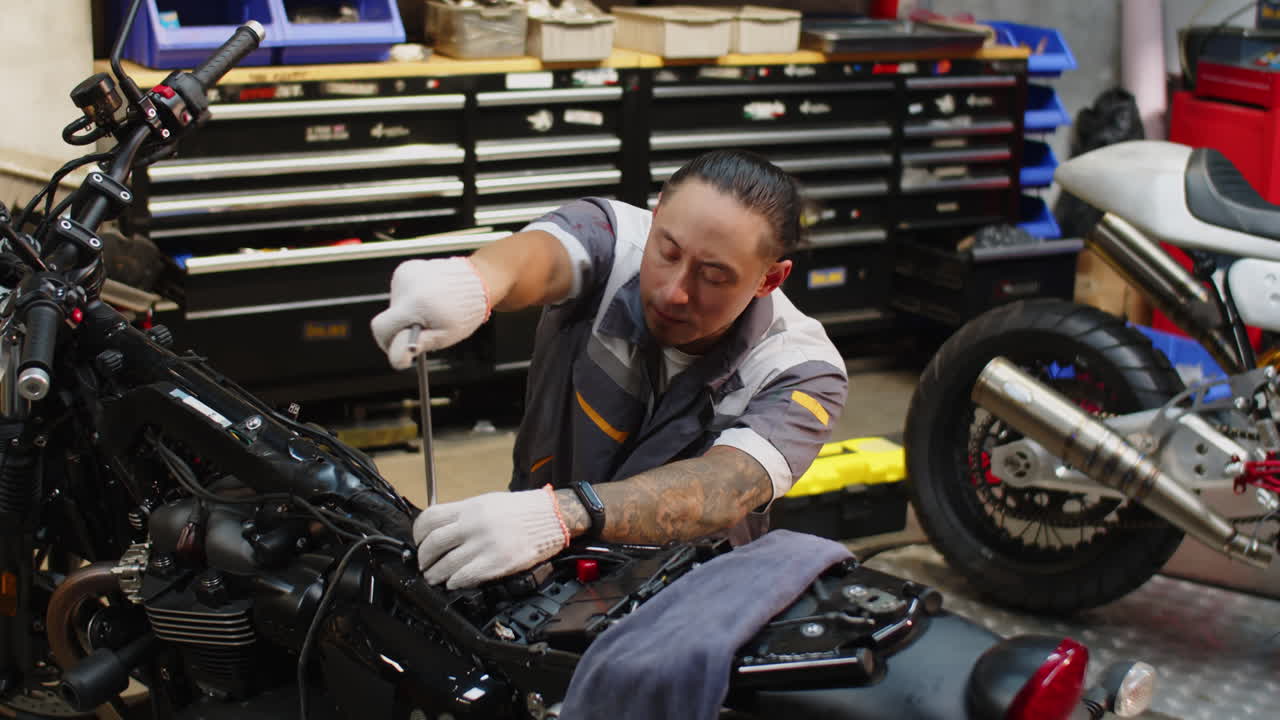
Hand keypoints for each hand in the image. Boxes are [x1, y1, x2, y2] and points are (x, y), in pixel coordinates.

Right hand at [370, 257, 489, 369]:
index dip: (387, 342)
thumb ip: (417, 345)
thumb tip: (397, 357)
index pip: (381, 327)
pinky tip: (427, 299)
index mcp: (414, 302)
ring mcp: (405, 274)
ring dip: (407, 313)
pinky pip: (400, 293)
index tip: (399, 348)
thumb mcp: (444, 335)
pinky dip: (409, 300)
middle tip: (423, 329)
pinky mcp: (406, 268)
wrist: (478, 281)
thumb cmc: (464, 310)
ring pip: (394, 306)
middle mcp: (406, 284)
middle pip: (388, 317)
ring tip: (430, 310)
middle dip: (401, 328)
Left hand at [414, 487, 568, 589]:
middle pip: (433, 544)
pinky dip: (455, 582)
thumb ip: (464, 515)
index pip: (430, 518)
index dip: (418, 534)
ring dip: (436, 575)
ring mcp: (485, 544)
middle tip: (424, 565)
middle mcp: (474, 524)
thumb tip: (442, 530)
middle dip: (424, 559)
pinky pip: (465, 576)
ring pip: (446, 564)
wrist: (552, 517)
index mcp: (471, 507)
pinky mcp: (497, 562)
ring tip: (435, 578)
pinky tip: (455, 582)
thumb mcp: (488, 502)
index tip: (418, 543)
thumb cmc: (522, 511)